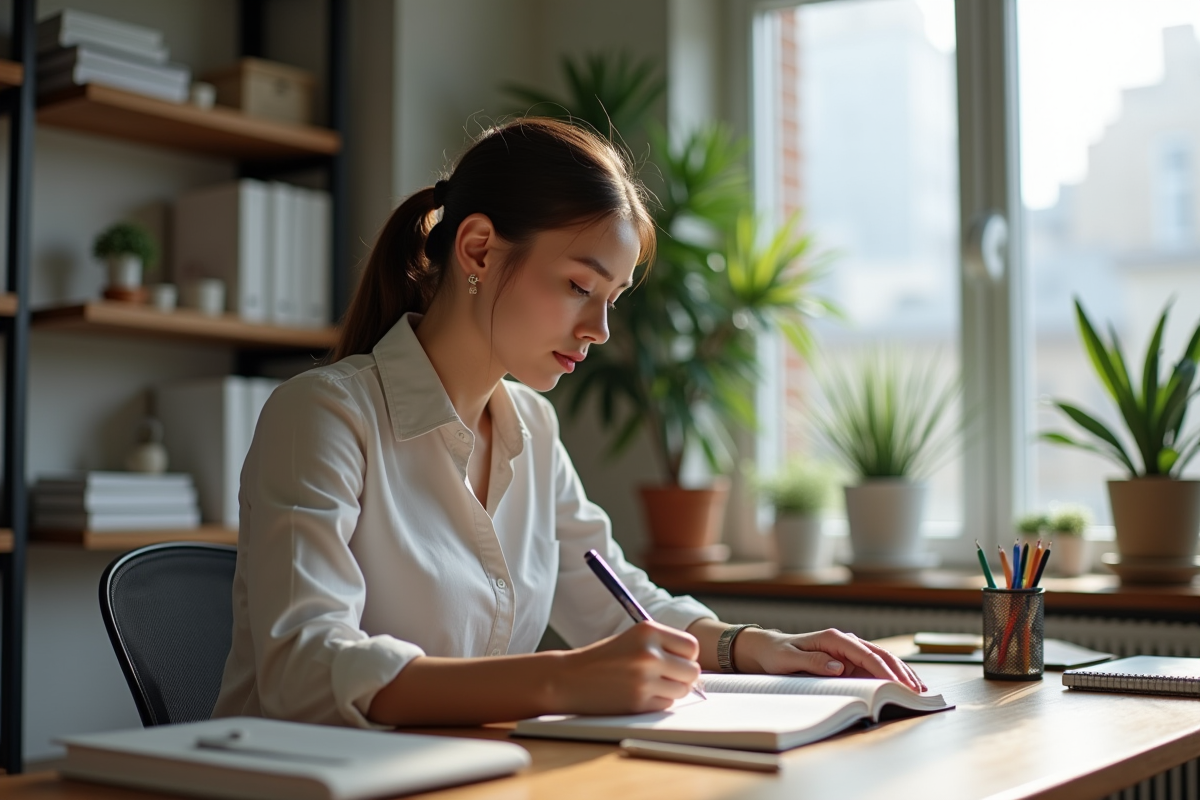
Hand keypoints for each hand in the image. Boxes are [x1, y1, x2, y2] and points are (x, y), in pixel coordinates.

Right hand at [550, 621, 701, 714]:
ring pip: (682, 690)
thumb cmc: (603, 658)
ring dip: (670, 691)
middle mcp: (649, 653)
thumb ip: (663, 647)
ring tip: (647, 684)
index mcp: (648, 631)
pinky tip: (637, 695)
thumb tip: (696, 669)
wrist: (568, 678)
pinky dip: (656, 703)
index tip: (674, 660)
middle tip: (664, 676)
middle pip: (692, 671)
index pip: (692, 647)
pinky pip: (666, 705)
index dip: (685, 656)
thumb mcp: (633, 639)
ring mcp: (645, 679)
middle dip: (682, 676)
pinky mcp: (639, 702)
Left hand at [735, 628, 926, 691]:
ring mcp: (849, 651)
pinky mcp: (850, 660)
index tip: (896, 684)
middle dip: (899, 672)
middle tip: (915, 690)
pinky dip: (891, 675)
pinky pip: (875, 667)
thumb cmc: (778, 654)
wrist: (770, 649)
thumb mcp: (789, 659)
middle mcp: (845, 641)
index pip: (864, 653)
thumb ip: (813, 661)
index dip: (882, 669)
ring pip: (882, 660)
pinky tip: (905, 685)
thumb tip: (838, 667)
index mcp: (833, 638)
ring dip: (901, 673)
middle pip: (879, 655)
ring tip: (919, 690)